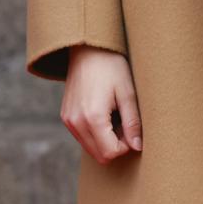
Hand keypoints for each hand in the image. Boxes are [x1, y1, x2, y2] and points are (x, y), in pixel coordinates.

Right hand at [61, 46, 142, 163]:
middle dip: (116, 145)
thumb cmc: (111, 67)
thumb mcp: (127, 93)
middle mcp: (76, 122)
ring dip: (105, 140)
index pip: (110, 153)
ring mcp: (68, 120)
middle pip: (99, 155)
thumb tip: (137, 147)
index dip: (126, 146)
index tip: (133, 128)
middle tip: (126, 123)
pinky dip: (95, 133)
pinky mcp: (66, 116)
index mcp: (92, 117)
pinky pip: (82, 137)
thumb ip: (133, 123)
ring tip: (115, 116)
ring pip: (90, 148)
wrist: (88, 48)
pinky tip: (104, 114)